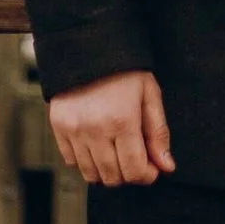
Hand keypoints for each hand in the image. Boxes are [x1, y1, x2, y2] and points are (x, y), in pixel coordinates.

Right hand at [47, 69, 174, 186]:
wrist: (88, 46)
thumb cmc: (125, 70)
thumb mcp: (149, 95)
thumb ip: (158, 133)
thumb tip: (166, 166)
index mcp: (122, 120)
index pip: (133, 171)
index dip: (146, 175)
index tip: (151, 168)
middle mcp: (94, 129)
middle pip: (112, 177)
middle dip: (128, 174)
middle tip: (134, 157)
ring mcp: (73, 130)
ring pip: (90, 174)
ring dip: (107, 170)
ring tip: (116, 151)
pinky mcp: (58, 127)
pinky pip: (71, 161)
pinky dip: (86, 160)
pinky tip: (97, 144)